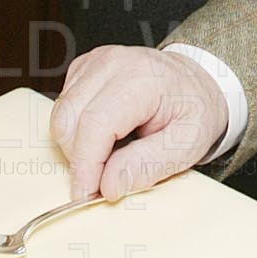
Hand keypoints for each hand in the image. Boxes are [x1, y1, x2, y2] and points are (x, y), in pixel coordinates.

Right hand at [50, 46, 228, 200]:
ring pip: (60, 115)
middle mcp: (113, 63)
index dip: (85, 165)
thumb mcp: (188, 145)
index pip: (95, 124)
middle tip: (105, 178)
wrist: (196, 82)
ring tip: (112, 152)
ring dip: (77, 146)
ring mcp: (95, 62)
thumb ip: (148, 165)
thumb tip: (108, 185)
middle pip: (68, 120)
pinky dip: (75, 131)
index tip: (86, 195)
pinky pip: (63, 107)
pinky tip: (105, 134)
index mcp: (142, 78)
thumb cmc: (194, 109)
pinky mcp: (84, 68)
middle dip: (80, 159)